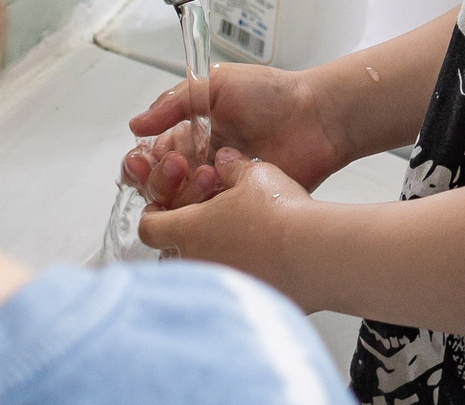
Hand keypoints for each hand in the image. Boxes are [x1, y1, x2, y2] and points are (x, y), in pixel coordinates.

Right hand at [121, 59, 347, 210]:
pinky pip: (212, 222)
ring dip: (184, 194)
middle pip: (159, 187)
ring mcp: (221, 189)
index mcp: (192, 134)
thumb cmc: (272, 94)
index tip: (143, 158)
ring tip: (209, 174)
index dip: (141, 162)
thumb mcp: (217, 84)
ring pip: (181, 208)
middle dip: (159, 178)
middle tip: (178, 164)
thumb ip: (174, 103)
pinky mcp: (242, 209)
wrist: (316, 117)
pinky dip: (207, 212)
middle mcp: (202, 164)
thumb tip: (135, 125)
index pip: (151, 156)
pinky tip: (221, 190)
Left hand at [135, 151, 312, 287]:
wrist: (315, 256)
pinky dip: (235, 283)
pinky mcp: (244, 304)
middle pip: (168, 260)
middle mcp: (197, 263)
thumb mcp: (254, 174)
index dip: (153, 216)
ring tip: (230, 249)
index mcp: (190, 229)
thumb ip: (233, 167)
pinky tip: (257, 270)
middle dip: (177, 245)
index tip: (162, 210)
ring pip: (196, 279)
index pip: (149, 227)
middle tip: (198, 231)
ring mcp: (218, 287)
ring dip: (206, 264)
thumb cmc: (281, 214)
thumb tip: (225, 160)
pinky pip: (228, 295)